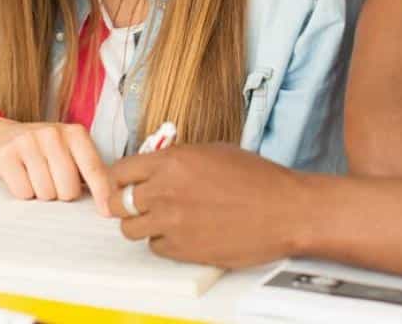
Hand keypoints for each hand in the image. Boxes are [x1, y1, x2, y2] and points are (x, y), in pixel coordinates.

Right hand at [0, 119, 110, 214]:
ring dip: (41, 192)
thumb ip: (88, 170)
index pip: (94, 169)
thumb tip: (109, 200)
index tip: (108, 212)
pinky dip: (23, 192)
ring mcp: (28, 141)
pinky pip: (23, 192)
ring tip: (34, 175)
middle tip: (52, 180)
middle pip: (68, 189)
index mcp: (75, 133)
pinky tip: (20, 175)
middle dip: (61, 193)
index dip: (102, 193)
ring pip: (46, 193)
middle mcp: (53, 133)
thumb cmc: (42, 149)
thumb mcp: (68, 150)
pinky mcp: (6, 154)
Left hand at [107, 144, 310, 267]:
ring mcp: (171, 222)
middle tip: (133, 205)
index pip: (120, 171)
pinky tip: (182, 234)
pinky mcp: (182, 249)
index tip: (122, 183)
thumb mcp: (212, 151)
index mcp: (171, 162)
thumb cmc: (257, 178)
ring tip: (159, 221)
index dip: (119, 178)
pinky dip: (163, 242)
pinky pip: (155, 247)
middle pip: (116, 202)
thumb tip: (156, 168)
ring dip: (141, 225)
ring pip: (130, 229)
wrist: (284, 210)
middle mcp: (164, 191)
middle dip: (122, 203)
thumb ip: (178, 159)